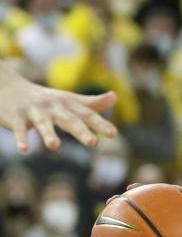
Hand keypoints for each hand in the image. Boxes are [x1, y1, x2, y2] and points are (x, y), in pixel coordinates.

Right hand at [0, 65, 117, 151]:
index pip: (86, 115)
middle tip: (92, 142)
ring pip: (42, 123)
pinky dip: (21, 138)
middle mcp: (53, 107)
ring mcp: (33, 112)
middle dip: (80, 130)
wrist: (9, 87)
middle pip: (68, 119)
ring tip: (54, 146)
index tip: (113, 134)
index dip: (100, 123)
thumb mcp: (69, 100)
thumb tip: (115, 97)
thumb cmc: (45, 99)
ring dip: (48, 134)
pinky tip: (24, 149)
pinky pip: (18, 129)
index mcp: (67, 104)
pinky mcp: (16, 117)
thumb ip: (92, 103)